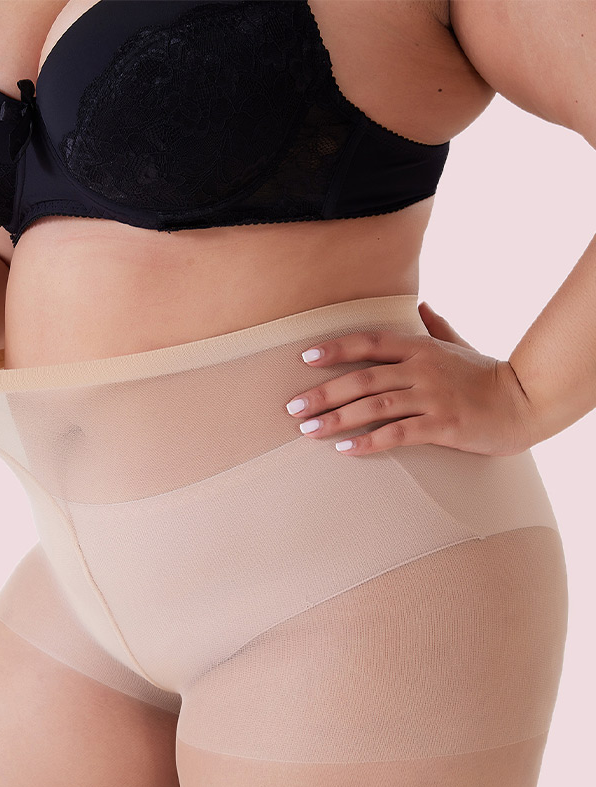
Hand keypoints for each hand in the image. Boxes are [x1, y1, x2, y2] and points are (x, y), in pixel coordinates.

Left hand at [285, 301, 535, 456]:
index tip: (304, 359)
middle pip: (361, 378)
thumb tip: (423, 304)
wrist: (524, 403)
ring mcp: (431, 397)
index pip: (369, 343)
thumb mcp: (460, 346)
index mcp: (421, 348)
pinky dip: (368, 442)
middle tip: (292, 409)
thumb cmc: (487, 376)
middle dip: (322, 393)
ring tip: (309, 431)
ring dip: (336, 419)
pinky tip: (345, 451)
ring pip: (373, 406)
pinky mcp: (442, 425)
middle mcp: (421, 369)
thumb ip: (438, 327)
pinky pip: (397, 434)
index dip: (334, 349)